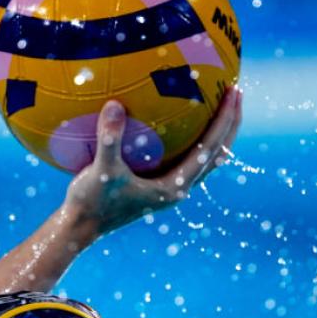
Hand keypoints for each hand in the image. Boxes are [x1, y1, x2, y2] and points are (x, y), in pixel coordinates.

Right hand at [61, 87, 242, 237]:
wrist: (81, 227)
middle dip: (230, 123)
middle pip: (218, 153)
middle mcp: (180, 188)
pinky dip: (193, 136)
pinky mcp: (159, 183)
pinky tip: (183, 117)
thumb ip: (109, 140)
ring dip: (217, 132)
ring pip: (206, 157)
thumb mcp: (101, 171)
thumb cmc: (92, 201)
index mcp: (175, 187)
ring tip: (220, 103)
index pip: (210, 148)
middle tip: (235, 90)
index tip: (232, 92)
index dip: (224, 120)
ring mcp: (171, 186)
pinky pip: (185, 155)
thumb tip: (114, 105)